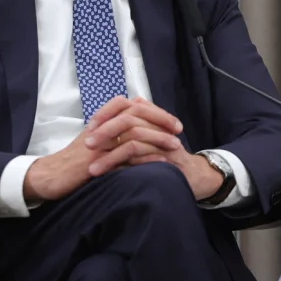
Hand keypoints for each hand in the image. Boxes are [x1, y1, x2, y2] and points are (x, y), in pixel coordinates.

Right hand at [23, 96, 181, 201]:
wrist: (52, 176)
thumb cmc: (75, 162)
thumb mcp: (96, 142)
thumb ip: (113, 132)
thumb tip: (137, 127)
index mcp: (101, 120)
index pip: (132, 105)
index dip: (154, 111)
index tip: (172, 122)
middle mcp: (100, 127)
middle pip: (135, 113)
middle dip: (160, 120)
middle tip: (178, 130)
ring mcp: (98, 143)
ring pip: (133, 132)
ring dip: (157, 138)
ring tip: (175, 146)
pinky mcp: (97, 161)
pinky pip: (126, 156)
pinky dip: (146, 158)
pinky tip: (160, 163)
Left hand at [83, 97, 223, 200]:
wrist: (193, 175)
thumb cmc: (164, 157)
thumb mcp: (145, 139)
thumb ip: (126, 131)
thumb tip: (97, 129)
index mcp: (149, 115)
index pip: (124, 103)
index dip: (105, 113)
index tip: (89, 127)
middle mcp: (157, 123)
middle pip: (127, 118)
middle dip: (104, 132)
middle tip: (87, 145)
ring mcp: (164, 139)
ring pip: (133, 140)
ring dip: (109, 156)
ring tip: (92, 169)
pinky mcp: (167, 157)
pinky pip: (142, 158)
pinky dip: (124, 167)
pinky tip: (109, 176)